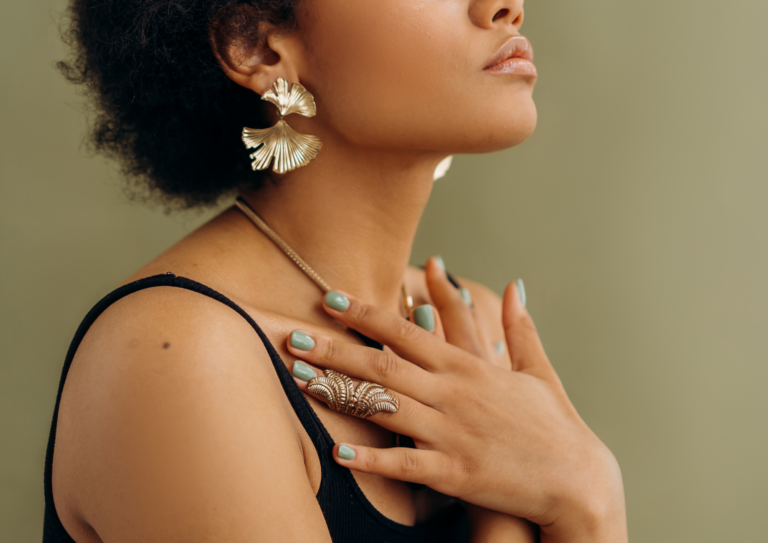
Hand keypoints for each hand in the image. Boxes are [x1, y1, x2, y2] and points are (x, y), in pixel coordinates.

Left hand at [287, 265, 626, 541]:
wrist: (578, 482)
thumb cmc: (555, 427)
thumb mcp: (538, 371)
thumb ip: (520, 328)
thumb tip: (515, 286)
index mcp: (471, 366)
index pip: (408, 331)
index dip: (366, 314)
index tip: (331, 299)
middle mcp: (456, 394)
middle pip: (384, 364)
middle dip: (335, 349)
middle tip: (294, 336)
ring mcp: (453, 433)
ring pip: (385, 406)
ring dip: (340, 393)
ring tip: (302, 380)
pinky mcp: (455, 473)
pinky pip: (404, 464)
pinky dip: (372, 458)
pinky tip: (339, 452)